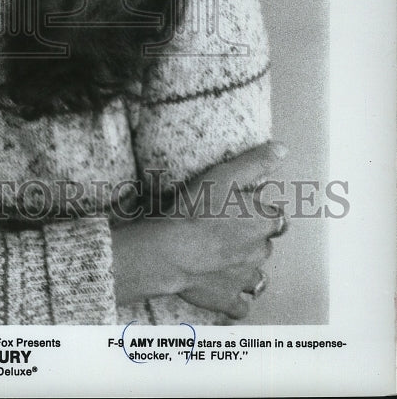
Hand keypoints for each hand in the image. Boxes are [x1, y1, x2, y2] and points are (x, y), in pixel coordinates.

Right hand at [111, 141, 288, 317]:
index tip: (243, 209)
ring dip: (246, 267)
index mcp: (263, 221)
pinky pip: (241, 304)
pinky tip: (223, 286)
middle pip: (265, 244)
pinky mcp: (228, 299)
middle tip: (225, 230)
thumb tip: (283, 149)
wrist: (170, 250)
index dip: (260, 211)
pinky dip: (237, 297)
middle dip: (251, 239)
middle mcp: (261, 251)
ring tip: (224, 258)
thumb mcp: (224, 175)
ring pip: (257, 274)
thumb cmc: (195, 209)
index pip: (276, 216)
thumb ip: (255, 162)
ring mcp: (246, 278)